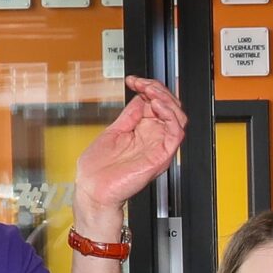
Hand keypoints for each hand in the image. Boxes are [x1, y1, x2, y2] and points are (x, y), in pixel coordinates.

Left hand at [72, 77, 188, 230]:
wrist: (94, 191)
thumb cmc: (99, 170)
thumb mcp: (114, 131)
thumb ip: (130, 115)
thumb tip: (139, 97)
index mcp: (143, 132)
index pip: (157, 103)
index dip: (149, 87)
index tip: (134, 81)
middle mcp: (153, 139)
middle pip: (170, 107)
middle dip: (158, 89)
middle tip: (143, 85)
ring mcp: (157, 147)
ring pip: (178, 117)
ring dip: (166, 99)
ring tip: (150, 92)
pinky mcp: (160, 157)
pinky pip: (176, 133)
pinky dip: (170, 115)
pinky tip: (156, 105)